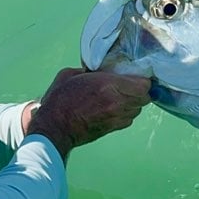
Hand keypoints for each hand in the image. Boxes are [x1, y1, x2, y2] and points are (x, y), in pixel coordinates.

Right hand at [26, 68, 151, 160]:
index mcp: (107, 85)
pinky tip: (116, 109)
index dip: (142, 80)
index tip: (135, 76)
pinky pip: (129, 120)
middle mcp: (116, 102)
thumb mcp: (71, 74)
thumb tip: (96, 69)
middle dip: (140, 91)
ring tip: (123, 97)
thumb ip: (88, 70)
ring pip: (138, 110)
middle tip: (131, 86)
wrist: (54, 127)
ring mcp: (116, 117)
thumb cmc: (59, 99)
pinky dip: (126, 114)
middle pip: (144, 98)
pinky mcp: (112, 129)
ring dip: (134, 103)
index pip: (142, 85)